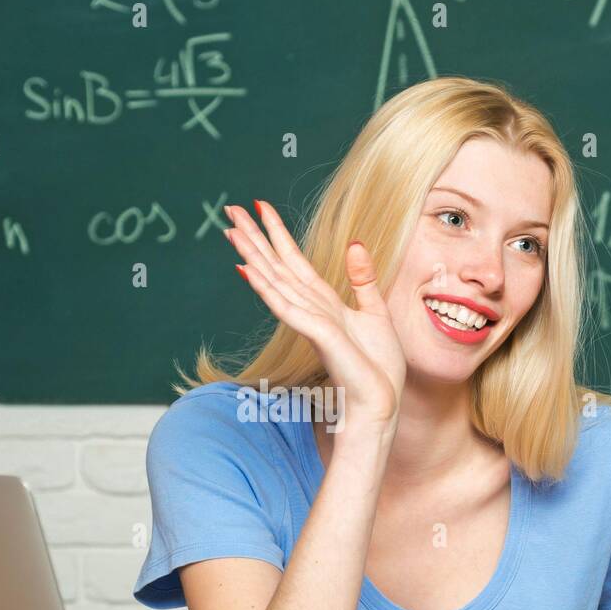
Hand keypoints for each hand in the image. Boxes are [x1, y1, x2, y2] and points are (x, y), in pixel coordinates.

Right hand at [224, 200, 405, 433]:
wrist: (379, 402)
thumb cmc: (377, 368)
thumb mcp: (376, 312)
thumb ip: (362, 279)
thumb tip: (355, 243)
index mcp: (323, 302)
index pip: (295, 261)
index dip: (278, 234)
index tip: (261, 207)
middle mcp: (310, 308)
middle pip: (277, 265)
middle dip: (254, 237)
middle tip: (231, 208)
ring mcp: (308, 321)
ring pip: (275, 280)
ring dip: (252, 255)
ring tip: (231, 230)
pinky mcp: (315, 334)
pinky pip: (286, 306)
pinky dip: (267, 288)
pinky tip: (248, 270)